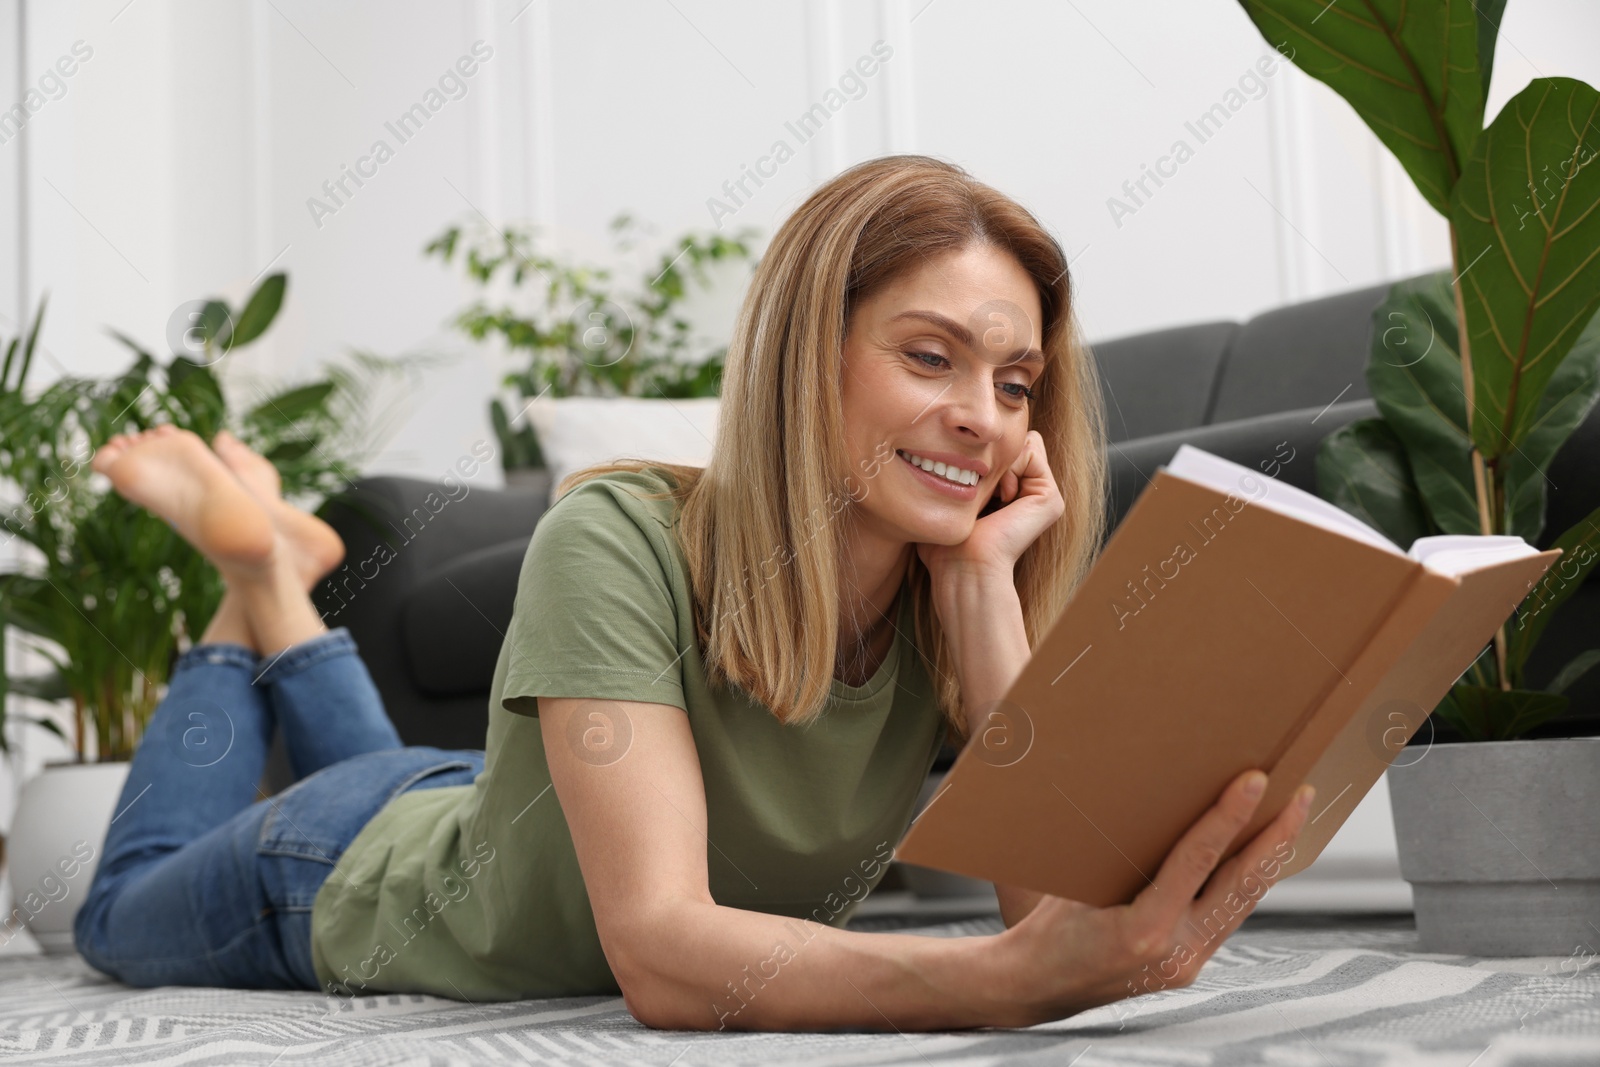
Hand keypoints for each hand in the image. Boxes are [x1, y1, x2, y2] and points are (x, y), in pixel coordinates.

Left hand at [915, 429, 1063, 582]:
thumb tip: (945, 451)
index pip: (998, 448)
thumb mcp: (948, 501)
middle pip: (1012, 442)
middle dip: (992, 459)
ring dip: (999, 464)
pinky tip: (1004, 498)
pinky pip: (1031, 450)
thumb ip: (956, 475)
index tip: (968, 490)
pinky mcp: (1050, 498)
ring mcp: (1042, 496)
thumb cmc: (948, 542)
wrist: (965, 565)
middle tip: (982, 493)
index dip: (979, 457)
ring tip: (993, 497)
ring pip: (1022, 443)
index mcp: (1009, 495)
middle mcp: (1029, 495)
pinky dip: (1011, 466)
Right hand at [988, 771, 1314, 1026]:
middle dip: (1276, 837)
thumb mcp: (1081, 883)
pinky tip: (1256, 858)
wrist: (1036, 985)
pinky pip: (1227, 918)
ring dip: (1268, 859)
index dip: (1229, 815)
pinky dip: (1245, 883)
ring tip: (1289, 818)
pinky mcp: (1188, 966)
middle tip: (1301, 794)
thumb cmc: (1048, 928)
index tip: (1255, 780)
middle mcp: (1176, 952)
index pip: (1199, 859)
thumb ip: (1127, 855)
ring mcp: (1187, 964)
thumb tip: (1165, 805)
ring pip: (1243, 904)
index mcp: (1145, 929)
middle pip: (1241, 886)